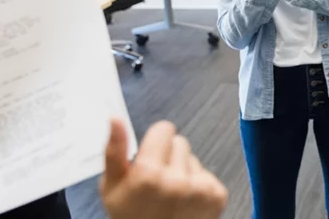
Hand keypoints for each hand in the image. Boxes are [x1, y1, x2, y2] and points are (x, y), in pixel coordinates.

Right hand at [100, 119, 227, 218]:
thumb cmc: (131, 218)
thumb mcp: (111, 188)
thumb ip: (114, 151)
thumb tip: (115, 119)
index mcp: (148, 174)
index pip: (164, 128)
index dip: (155, 142)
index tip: (150, 157)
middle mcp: (177, 179)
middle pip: (180, 142)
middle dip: (169, 158)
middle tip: (157, 183)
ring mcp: (199, 188)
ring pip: (194, 159)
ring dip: (184, 172)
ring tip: (171, 196)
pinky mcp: (217, 196)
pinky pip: (207, 174)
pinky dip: (198, 186)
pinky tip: (186, 203)